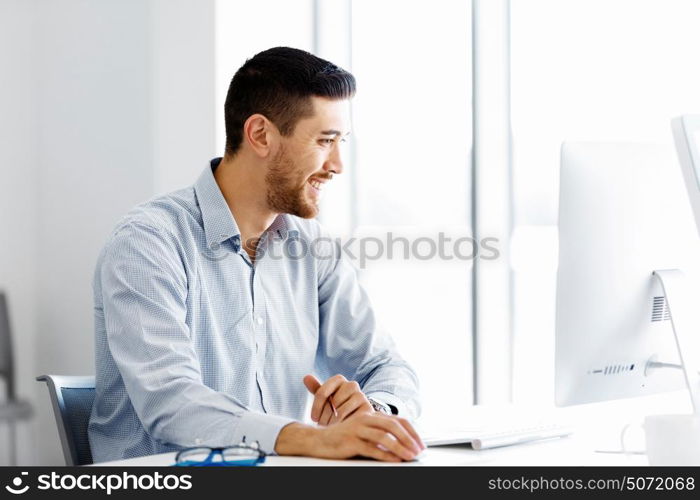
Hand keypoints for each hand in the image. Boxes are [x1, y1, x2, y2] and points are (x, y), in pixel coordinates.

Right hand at [275, 413, 425, 461]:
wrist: (317, 441)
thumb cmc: (343, 438)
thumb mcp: (363, 432)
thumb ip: (379, 433)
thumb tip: (403, 444)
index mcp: (371, 415)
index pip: (398, 420)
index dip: (412, 432)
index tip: (420, 444)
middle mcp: (365, 418)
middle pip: (393, 425)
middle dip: (409, 439)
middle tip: (418, 451)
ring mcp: (357, 429)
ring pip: (384, 436)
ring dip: (400, 447)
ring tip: (409, 457)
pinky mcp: (350, 441)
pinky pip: (371, 448)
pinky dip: (385, 455)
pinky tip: (393, 460)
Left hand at [304, 374, 373, 425]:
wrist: (356, 416)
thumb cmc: (336, 406)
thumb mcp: (326, 398)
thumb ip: (316, 388)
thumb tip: (306, 377)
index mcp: (339, 379)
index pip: (322, 392)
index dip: (316, 407)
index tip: (314, 418)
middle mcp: (352, 384)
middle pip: (332, 402)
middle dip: (325, 416)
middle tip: (323, 425)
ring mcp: (361, 395)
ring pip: (341, 411)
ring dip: (333, 422)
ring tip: (331, 427)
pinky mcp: (368, 408)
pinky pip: (352, 418)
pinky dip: (344, 425)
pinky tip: (342, 428)